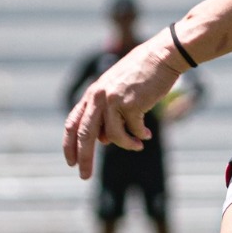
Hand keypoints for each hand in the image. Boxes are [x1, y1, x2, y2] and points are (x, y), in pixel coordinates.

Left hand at [63, 34, 183, 180]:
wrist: (161, 57)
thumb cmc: (142, 73)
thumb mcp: (117, 90)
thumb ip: (107, 112)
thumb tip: (105, 140)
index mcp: (92, 94)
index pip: (73, 123)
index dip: (69, 144)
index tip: (71, 162)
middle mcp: (98, 97)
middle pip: (85, 135)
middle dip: (84, 158)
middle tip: (84, 176)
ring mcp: (114, 101)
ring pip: (112, 136)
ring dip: (125, 145)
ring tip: (136, 146)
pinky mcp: (131, 104)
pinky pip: (133, 130)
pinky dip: (139, 136)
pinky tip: (146, 134)